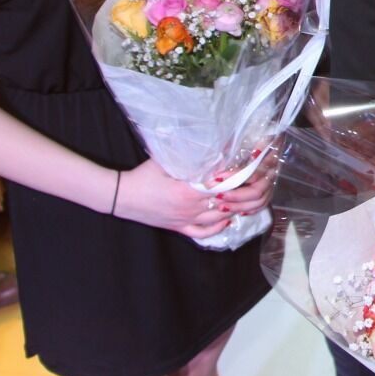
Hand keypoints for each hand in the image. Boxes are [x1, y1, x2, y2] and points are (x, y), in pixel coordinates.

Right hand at [113, 152, 274, 236]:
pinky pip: (203, 233)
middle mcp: (191, 208)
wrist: (120, 197)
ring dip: (234, 208)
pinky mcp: (178, 228)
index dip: (237, 177)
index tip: (249, 168)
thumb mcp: (165, 160)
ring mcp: (185, 220)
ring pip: (218, 219)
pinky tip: (226, 219)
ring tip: (245, 198)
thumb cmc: (141, 176)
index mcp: (188, 191)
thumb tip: (208, 142)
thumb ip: (189, 154)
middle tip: (254, 183)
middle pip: (225, 203)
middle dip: (241, 193)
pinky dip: (218, 227)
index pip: (222, 185)